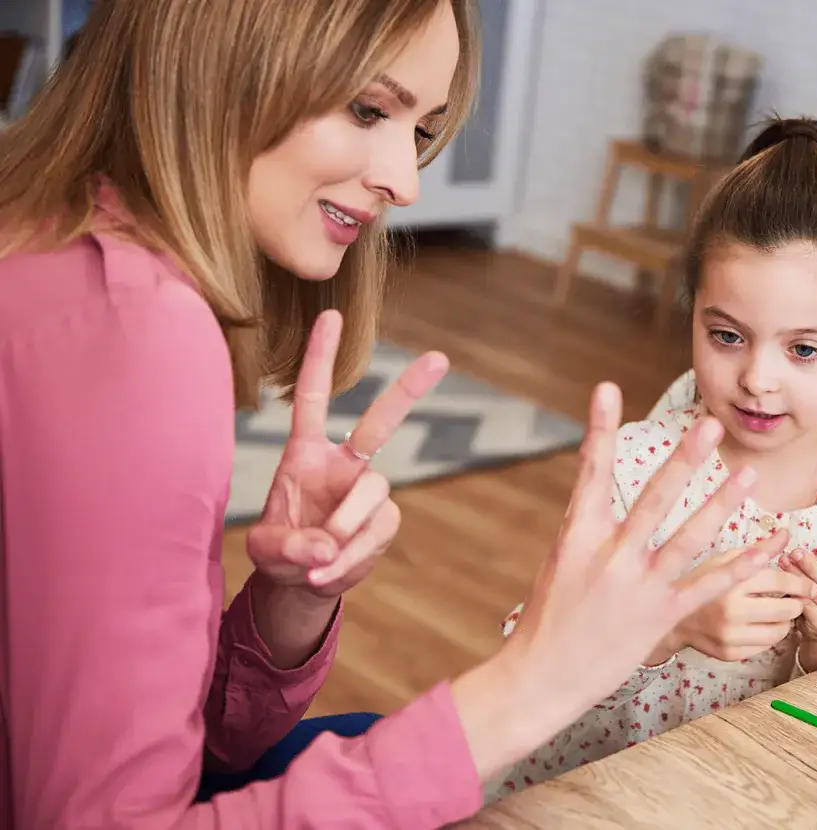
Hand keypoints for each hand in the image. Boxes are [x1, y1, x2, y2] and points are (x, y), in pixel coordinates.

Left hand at [245, 310, 448, 597]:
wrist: (302, 585)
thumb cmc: (279, 553)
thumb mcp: (266, 550)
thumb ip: (288, 546)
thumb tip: (326, 546)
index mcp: (305, 454)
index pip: (313, 398)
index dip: (320, 357)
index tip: (331, 315)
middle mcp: (343, 465)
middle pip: (380, 421)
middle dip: (409, 389)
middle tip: (440, 358)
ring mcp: (367, 493)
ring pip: (374, 492)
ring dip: (347, 527)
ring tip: (321, 561)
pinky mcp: (384, 522)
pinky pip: (378, 532)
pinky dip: (355, 557)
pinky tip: (330, 572)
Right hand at [452, 381, 786, 778]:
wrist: (543, 676)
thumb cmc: (551, 614)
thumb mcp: (562, 559)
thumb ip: (589, 525)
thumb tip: (598, 487)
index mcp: (578, 535)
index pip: (591, 472)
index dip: (599, 429)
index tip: (607, 389)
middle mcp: (610, 557)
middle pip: (653, 500)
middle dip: (683, 461)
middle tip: (709, 425)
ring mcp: (639, 587)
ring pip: (689, 539)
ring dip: (722, 506)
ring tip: (748, 476)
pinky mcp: (662, 616)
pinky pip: (710, 585)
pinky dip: (743, 565)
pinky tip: (769, 546)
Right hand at [651, 549, 814, 663]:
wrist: (671, 618)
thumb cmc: (701, 582)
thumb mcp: (725, 559)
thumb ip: (759, 549)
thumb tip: (787, 533)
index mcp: (730, 581)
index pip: (780, 582)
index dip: (800, 582)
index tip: (809, 584)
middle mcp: (731, 610)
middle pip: (786, 609)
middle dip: (797, 603)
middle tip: (795, 599)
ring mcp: (730, 635)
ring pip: (779, 632)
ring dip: (785, 621)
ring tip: (779, 612)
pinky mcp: (729, 654)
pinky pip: (765, 647)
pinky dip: (768, 635)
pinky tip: (760, 625)